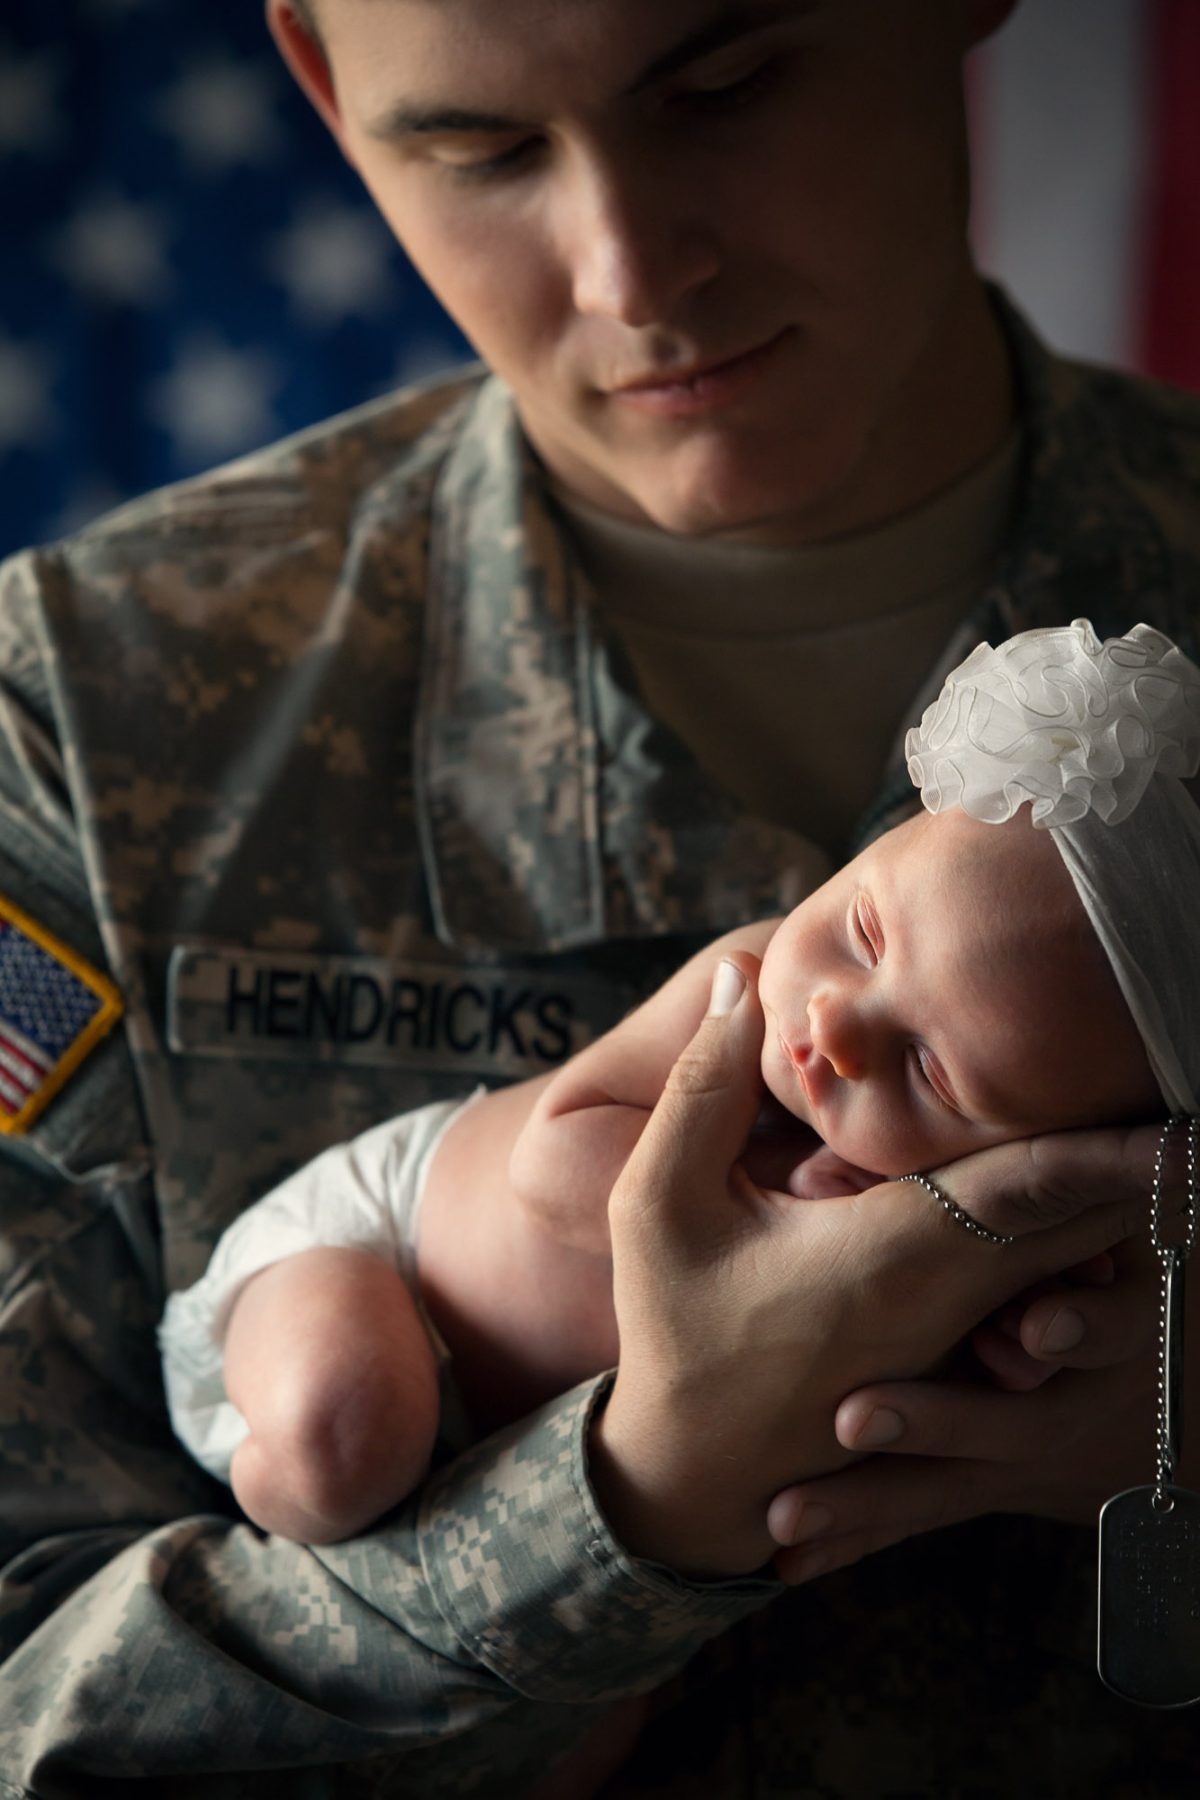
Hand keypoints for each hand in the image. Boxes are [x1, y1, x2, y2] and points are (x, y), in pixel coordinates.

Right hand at [588, 955, 1154, 1579]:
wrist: (696, 1467)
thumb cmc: (676, 1332)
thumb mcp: (657, 1206)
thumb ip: (702, 1090)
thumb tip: (741, 980)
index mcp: (896, 1257)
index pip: (1030, 1186)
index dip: (1111, 1147)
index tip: (1184, 1117)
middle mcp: (954, 1299)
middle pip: (1080, 1220)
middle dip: (1145, 1165)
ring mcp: (965, 1334)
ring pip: (1071, 1258)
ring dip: (1123, 1200)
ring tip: (1181, 1146)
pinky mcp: (958, 1350)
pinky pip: (1039, 1286)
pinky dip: (1082, 1239)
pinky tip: (1110, 1200)